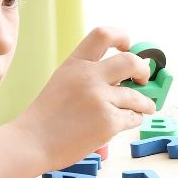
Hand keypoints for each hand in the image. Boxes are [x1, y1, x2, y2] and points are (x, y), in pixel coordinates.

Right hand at [15, 26, 156, 167]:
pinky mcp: (108, 121)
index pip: (103, 34)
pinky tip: (123, 124)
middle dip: (144, 70)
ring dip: (145, 103)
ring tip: (143, 108)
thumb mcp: (62, 83)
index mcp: (75, 64)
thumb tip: (123, 79)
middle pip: (131, 61)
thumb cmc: (45, 119)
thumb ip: (88, 76)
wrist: (32, 143)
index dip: (122, 36)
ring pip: (138, 97)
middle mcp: (89, 77)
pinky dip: (133, 121)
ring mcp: (100, 99)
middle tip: (143, 79)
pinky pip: (133, 118)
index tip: (128, 46)